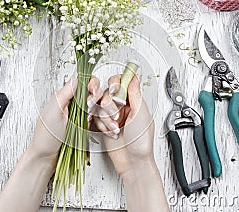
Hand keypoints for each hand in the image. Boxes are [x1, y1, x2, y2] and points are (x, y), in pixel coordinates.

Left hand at [28, 75, 102, 167]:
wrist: (47, 158)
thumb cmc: (46, 137)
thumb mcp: (54, 112)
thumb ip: (65, 93)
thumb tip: (75, 77)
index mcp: (65, 96)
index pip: (83, 82)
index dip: (92, 84)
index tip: (93, 92)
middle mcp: (74, 103)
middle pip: (94, 92)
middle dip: (99, 99)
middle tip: (93, 109)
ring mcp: (81, 114)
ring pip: (99, 106)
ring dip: (105, 112)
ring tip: (104, 121)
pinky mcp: (85, 124)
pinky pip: (98, 118)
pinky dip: (104, 122)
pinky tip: (107, 128)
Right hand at [93, 75, 169, 211]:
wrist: (133, 163)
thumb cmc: (142, 142)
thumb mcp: (141, 115)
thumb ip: (135, 94)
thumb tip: (134, 76)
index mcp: (134, 101)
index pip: (121, 83)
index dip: (115, 84)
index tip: (114, 90)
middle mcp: (123, 106)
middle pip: (107, 93)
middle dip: (109, 104)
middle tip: (116, 115)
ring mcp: (112, 115)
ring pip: (99, 105)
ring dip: (106, 118)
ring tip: (115, 128)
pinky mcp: (104, 125)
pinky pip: (96, 118)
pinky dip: (102, 125)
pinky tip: (111, 133)